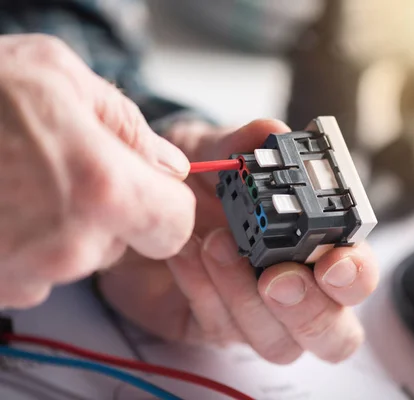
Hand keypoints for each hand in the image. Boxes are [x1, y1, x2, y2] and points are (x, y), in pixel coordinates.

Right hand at [0, 34, 194, 307]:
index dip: (166, 207)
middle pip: (125, 243)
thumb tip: (169, 166)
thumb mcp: (60, 77)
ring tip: (20, 181)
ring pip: (79, 258)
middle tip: (64, 168)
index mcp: (102, 188)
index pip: (175, 228)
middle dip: (112, 212)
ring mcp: (26, 273)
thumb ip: (129, 127)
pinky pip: (36, 270)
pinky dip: (27, 242)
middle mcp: (69, 244)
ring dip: (65, 226)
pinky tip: (1, 206)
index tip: (149, 190)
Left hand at [98, 119, 378, 363]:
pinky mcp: (212, 326)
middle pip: (333, 333)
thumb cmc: (195, 178)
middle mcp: (293, 285)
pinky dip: (204, 290)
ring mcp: (255, 312)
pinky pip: (219, 328)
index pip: (354, 274)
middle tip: (278, 276)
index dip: (356, 275)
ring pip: (277, 344)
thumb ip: (243, 142)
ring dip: (247, 298)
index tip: (334, 261)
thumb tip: (269, 132)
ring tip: (216, 244)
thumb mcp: (215, 150)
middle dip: (312, 310)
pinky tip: (185, 251)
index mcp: (313, 242)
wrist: (141, 201)